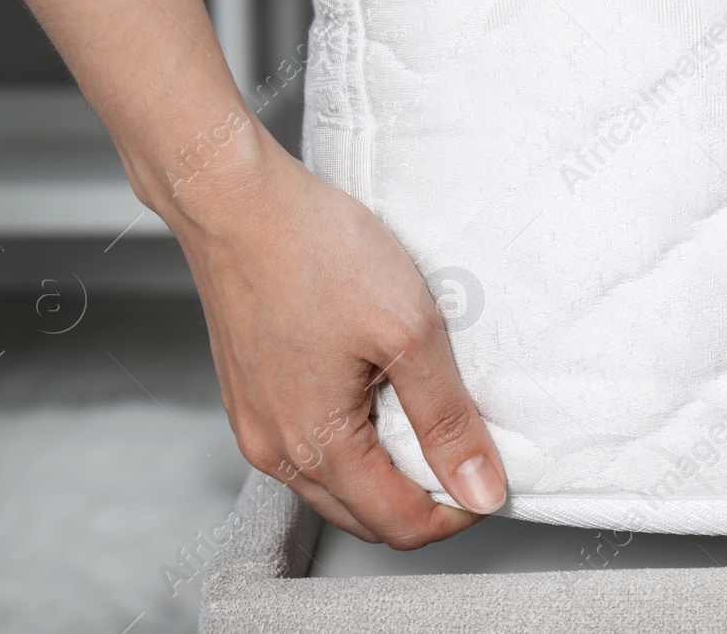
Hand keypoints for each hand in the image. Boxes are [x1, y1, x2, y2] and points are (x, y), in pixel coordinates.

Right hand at [164, 125, 505, 547]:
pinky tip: (376, 391)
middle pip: (366, 515)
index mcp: (316, 446)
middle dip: (422, 497)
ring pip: (336, 483)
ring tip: (424, 413)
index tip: (489, 475)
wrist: (237, 201)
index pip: (400, 526)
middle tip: (465, 447)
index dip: (457, 510)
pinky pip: (309, 444)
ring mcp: (256, 423)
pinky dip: (353, 439)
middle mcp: (274, 449)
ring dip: (386, 469)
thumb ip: (448, 419)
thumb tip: (480, 489)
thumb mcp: (409, 332)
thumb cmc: (313, 251)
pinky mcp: (250, 394)